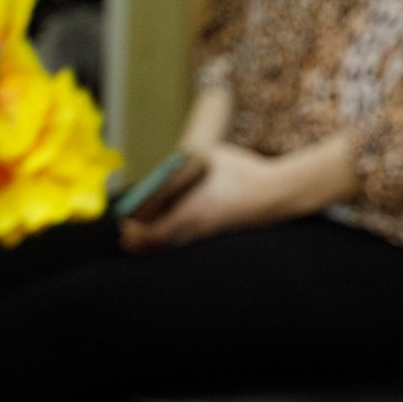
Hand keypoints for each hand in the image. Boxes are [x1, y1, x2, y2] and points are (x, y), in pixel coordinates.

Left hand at [121, 142, 292, 251]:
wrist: (278, 192)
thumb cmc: (244, 172)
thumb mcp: (211, 156)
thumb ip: (186, 161)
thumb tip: (166, 164)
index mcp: (193, 211)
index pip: (154, 231)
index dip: (136, 231)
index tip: (124, 225)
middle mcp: (198, 228)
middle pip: (160, 244)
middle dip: (140, 242)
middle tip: (126, 237)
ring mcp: (209, 233)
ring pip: (174, 245)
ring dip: (155, 243)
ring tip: (137, 240)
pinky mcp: (218, 234)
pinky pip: (188, 242)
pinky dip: (173, 240)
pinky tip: (166, 234)